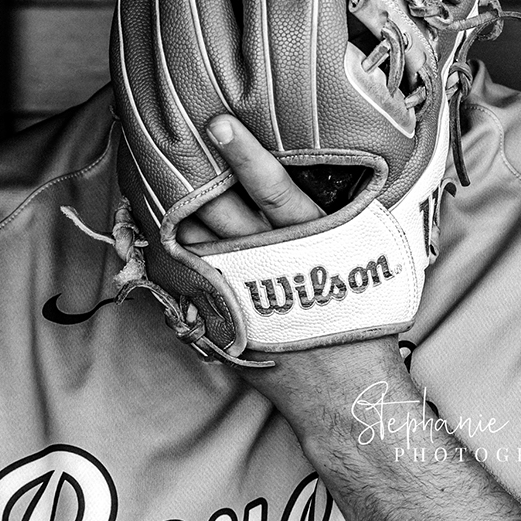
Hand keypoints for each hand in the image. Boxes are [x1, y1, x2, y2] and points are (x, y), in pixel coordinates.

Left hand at [181, 113, 402, 423]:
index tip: (219, 124)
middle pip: (220, 209)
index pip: (274, 190)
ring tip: (151, 168)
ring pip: (194, 239)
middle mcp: (269, 264)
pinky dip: (169, 249)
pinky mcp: (220, 318)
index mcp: (311, 244)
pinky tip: (155, 225)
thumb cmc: (365, 318)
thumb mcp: (370, 259)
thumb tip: (330, 172)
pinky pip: (184, 275)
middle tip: (168, 133)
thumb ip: (346, 216)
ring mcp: (239, 293)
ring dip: (173, 206)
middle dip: (194, 172)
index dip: (246, 155)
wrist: (347, 397)